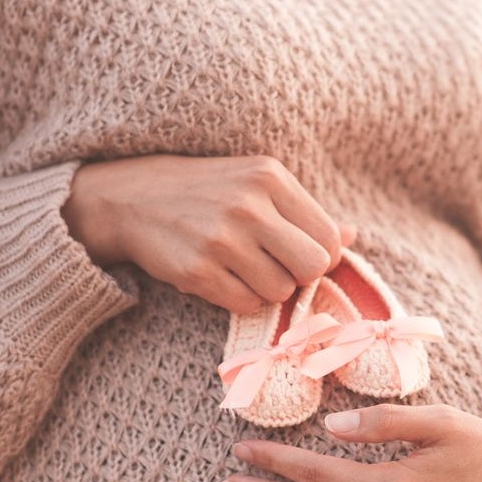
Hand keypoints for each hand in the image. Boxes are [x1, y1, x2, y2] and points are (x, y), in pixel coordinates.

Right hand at [60, 153, 356, 313]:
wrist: (131, 198)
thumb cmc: (206, 191)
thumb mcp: (255, 183)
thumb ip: (304, 211)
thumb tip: (351, 237)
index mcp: (269, 177)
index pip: (328, 237)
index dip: (321, 255)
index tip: (299, 254)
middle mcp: (248, 205)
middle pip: (313, 267)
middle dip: (300, 276)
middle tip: (277, 267)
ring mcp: (221, 239)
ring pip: (281, 291)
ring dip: (268, 288)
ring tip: (243, 268)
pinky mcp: (197, 271)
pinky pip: (246, 304)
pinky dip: (241, 299)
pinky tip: (223, 277)